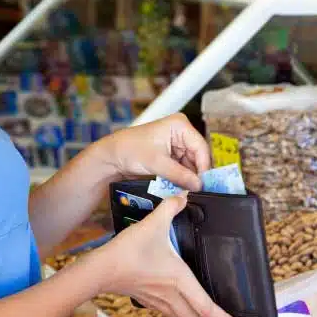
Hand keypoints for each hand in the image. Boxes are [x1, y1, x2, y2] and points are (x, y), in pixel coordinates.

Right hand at [87, 194, 238, 316]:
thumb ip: (171, 207)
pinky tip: (175, 303)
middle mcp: (171, 294)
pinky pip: (167, 312)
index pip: (206, 305)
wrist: (101, 269)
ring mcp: (157, 300)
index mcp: (179, 279)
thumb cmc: (128, 251)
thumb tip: (184, 194)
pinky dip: (177, 313)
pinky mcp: (145, 299)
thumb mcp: (153, 224)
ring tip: (202, 313)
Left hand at [95, 114, 210, 190]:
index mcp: (180, 125)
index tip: (203, 185)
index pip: (201, 147)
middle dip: (196, 174)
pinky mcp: (172, 153)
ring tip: (187, 190)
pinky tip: (181, 186)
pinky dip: (182, 177)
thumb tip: (198, 185)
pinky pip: (183, 167)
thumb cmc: (130, 150)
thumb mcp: (157, 163)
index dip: (204, 167)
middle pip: (198, 156)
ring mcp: (177, 142)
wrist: (113, 155)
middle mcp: (181, 132)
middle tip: (196, 191)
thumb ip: (180, 175)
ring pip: (192, 163)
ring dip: (189, 177)